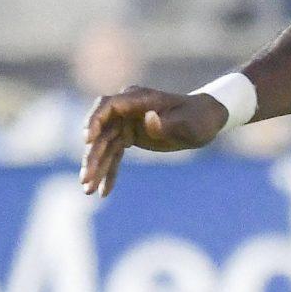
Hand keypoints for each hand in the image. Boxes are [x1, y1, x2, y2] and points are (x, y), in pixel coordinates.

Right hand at [79, 87, 229, 196]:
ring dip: (96, 168)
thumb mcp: (191, 122)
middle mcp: (127, 110)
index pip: (108, 106)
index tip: (87, 139)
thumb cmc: (200, 117)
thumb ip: (170, 122)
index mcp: (139, 98)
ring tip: (87, 191)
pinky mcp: (129, 137)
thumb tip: (149, 119)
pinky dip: (109, 173)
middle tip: (85, 178)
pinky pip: (114, 156)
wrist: (205, 120)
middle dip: (92, 155)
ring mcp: (126, 123)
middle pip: (101, 132)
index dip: (94, 120)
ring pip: (104, 146)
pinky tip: (103, 192)